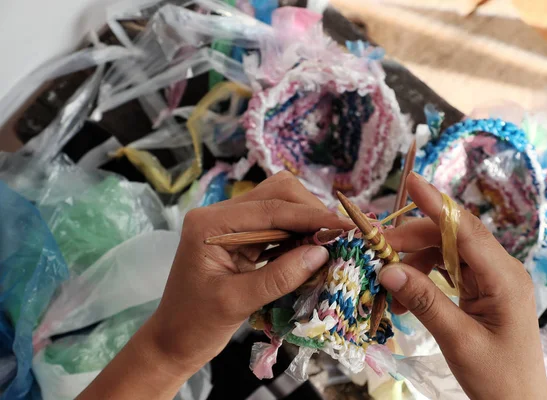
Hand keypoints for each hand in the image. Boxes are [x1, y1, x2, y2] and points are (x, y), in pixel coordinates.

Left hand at [78, 171, 351, 399]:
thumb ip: (280, 276)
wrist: (173, 341)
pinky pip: (275, 225)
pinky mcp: (239, 237)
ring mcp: (229, 223)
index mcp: (210, 223)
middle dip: (310, 211)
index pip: (269, 209)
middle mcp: (219, 214)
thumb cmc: (195, 324)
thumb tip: (321, 252)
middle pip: (276, 193)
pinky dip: (296, 234)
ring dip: (306, 221)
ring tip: (329, 242)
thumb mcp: (237, 302)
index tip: (344, 226)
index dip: (310, 216)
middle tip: (338, 236)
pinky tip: (311, 248)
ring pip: (278, 205)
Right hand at [380, 173, 546, 399]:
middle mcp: (499, 270)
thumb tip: (387, 268)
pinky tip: (402, 294)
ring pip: (446, 253)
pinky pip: (447, 272)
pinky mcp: (481, 291)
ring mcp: (490, 280)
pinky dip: (422, 277)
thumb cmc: (497, 377)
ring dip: (413, 261)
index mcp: (504, 277)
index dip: (437, 204)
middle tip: (375, 247)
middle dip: (411, 239)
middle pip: (451, 237)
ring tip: (386, 282)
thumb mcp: (458, 339)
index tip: (410, 181)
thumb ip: (424, 300)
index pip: (466, 229)